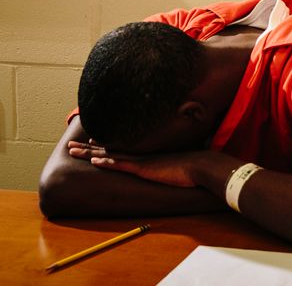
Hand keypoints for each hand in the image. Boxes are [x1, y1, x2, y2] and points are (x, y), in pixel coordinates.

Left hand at [70, 141, 200, 187]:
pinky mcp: (144, 168)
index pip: (121, 147)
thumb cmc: (193, 166)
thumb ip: (170, 162)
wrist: (202, 166)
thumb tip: (171, 163)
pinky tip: (95, 161)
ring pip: (110, 155)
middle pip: (109, 149)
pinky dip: (107, 162)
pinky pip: (122, 165)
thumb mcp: (178, 163)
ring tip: (73, 150)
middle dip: (88, 147)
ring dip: (90, 153)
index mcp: (147, 153)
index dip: (104, 144)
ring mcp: (141, 160)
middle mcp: (141, 153)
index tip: (91, 140)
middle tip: (71, 145)